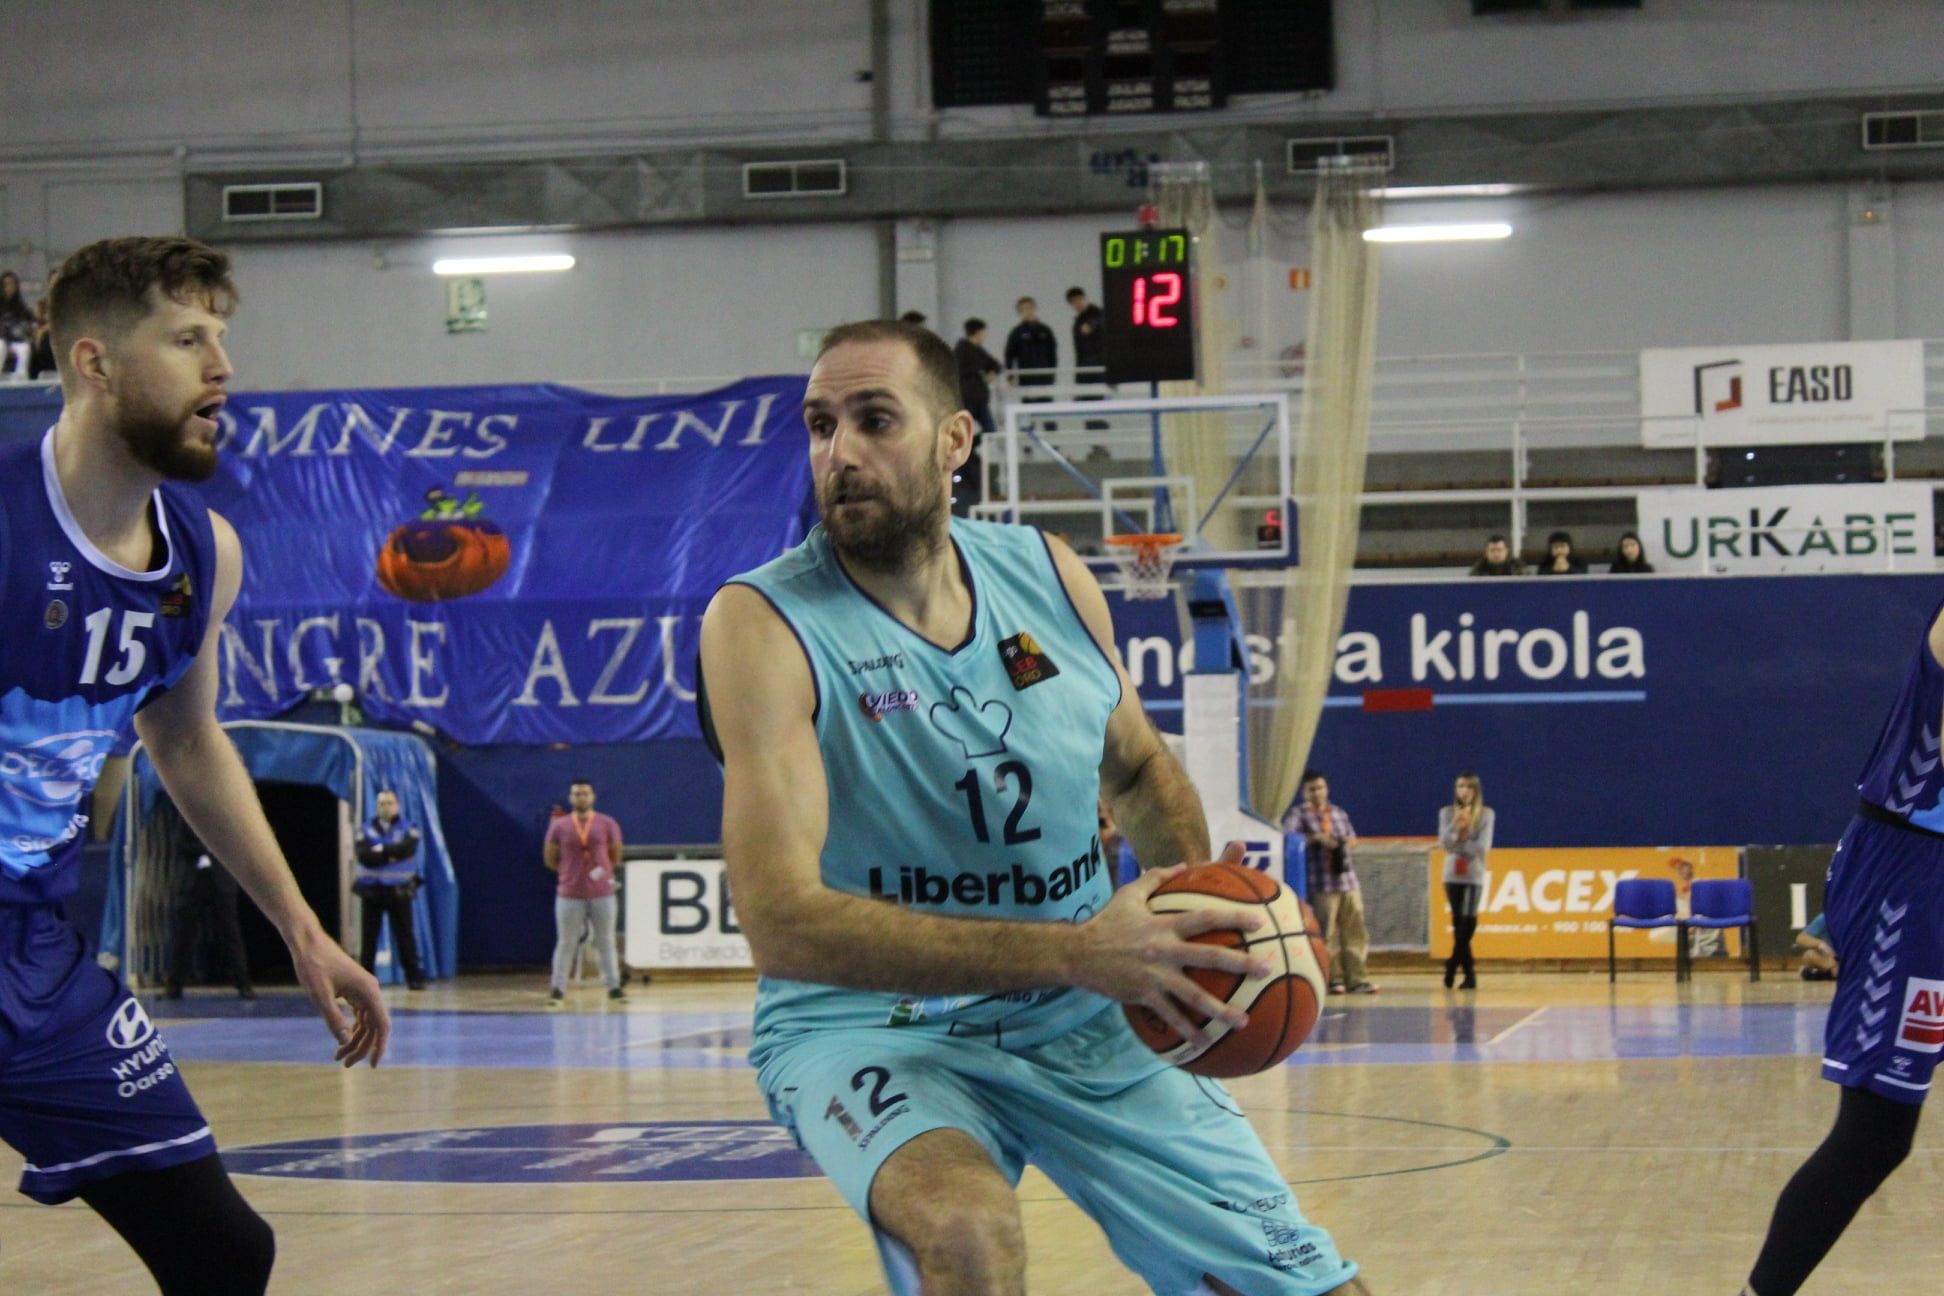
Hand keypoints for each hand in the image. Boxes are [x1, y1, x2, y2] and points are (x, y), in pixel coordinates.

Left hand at [288, 925, 390, 1066]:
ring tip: (338, 1056)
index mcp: (368, 991)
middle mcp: (370, 991)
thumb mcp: (320, 995)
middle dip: (361, 1047)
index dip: (380, 1046)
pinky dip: (351, 1028)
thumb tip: (344, 1041)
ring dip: (354, 1040)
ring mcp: (363, 990)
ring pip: (366, 1022)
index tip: (374, 1065)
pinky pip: (359, 1014)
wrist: (308, 942)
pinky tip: (341, 1038)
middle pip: (373, 1026)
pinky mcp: (353, 990)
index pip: (382, 1024)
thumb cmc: (313, 965)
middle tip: (345, 1064)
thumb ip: (333, 1019)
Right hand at [1069, 846, 1269, 1048]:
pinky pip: (1171, 1017)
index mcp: (1164, 925)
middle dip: (1242, 964)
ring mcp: (1155, 976)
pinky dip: (1189, 1030)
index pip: (1206, 918)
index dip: (1234, 917)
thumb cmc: (1107, 922)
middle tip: (1267, 970)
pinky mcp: (1144, 995)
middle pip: (1210, 957)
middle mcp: (1164, 950)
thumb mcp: (1129, 893)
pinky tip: (1206, 1043)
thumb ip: (1156, 877)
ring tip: (1244, 1021)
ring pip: (1194, 996)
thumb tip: (1183, 864)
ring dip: (1222, 1010)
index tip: (1259, 922)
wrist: (1078, 953)